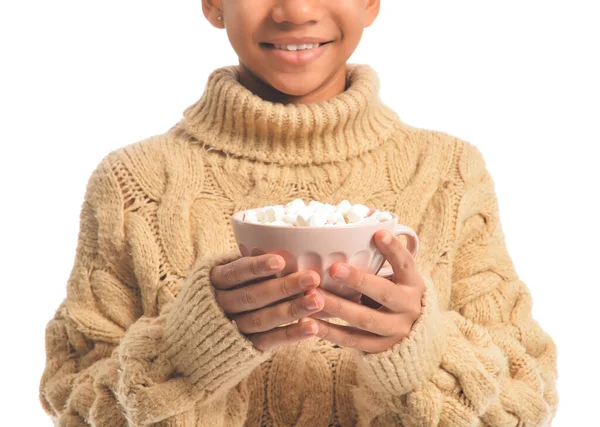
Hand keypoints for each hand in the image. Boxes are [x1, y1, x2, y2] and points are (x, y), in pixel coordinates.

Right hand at [210, 254, 323, 350]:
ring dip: (292, 310)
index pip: (235, 272)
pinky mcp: (245, 346)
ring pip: (261, 320)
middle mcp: (221, 304)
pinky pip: (267, 341)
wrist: (201, 329)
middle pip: (251, 297)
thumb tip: (294, 240)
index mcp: (216, 280)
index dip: (256, 267)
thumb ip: (252, 259)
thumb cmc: (231, 285)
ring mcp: (232, 327)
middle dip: (283, 287)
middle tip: (312, 278)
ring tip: (317, 301)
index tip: (280, 260)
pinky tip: (312, 327)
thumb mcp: (232, 269)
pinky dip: (290, 335)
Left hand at [307, 229, 424, 352]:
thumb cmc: (396, 297)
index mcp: (413, 285)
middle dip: (358, 280)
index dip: (393, 249)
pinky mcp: (380, 348)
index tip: (377, 233)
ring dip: (337, 306)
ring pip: (364, 319)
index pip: (406, 264)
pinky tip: (309, 322)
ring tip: (313, 295)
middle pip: (383, 292)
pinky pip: (352, 341)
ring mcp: (395, 330)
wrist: (415, 341)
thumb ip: (382, 262)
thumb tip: (359, 228)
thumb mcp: (399, 280)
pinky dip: (330, 332)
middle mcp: (408, 307)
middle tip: (333, 268)